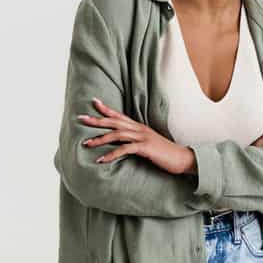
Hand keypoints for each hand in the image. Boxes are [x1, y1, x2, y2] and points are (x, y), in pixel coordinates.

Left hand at [78, 98, 194, 174]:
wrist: (182, 158)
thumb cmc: (164, 153)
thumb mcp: (148, 144)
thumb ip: (135, 141)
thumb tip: (122, 143)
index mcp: (139, 127)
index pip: (119, 115)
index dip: (106, 109)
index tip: (93, 102)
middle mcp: (139, 129)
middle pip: (114, 122)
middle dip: (96, 121)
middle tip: (80, 119)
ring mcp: (142, 137)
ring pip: (117, 135)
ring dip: (100, 139)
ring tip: (86, 144)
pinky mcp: (145, 148)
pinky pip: (124, 150)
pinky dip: (111, 155)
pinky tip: (101, 160)